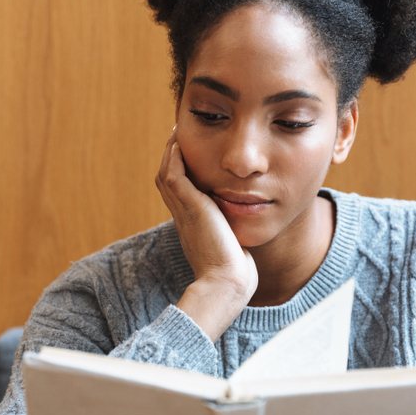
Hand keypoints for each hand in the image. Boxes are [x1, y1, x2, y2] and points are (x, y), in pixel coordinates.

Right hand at [155, 128, 256, 339]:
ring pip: (166, 173)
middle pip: (169, 179)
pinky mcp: (189, 206)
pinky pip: (173, 174)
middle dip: (174, 156)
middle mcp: (184, 217)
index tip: (192, 155)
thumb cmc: (235, 274)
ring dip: (172, 151)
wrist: (227, 283)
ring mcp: (184, 212)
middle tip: (181, 135)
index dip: (184, 172)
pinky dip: (174, 156)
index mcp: (193, 226)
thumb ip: (236, 238)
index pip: (181, 193)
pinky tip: (180, 141)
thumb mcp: (234, 250)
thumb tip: (248, 240)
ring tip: (180, 131)